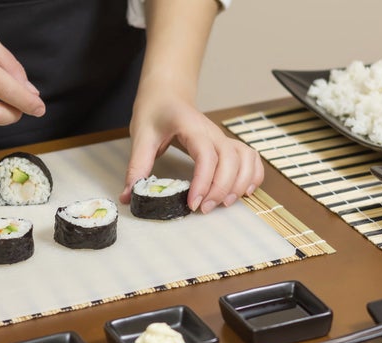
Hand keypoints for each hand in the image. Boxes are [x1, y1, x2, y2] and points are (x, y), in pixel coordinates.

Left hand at [122, 91, 263, 213]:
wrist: (167, 93)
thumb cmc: (155, 110)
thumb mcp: (141, 136)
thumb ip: (137, 168)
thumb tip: (128, 197)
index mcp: (192, 127)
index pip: (206, 156)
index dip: (203, 182)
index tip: (193, 203)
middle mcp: (213, 132)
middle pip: (231, 161)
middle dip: (221, 189)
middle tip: (203, 209)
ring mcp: (223, 138)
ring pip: (245, 159)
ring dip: (240, 184)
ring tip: (224, 204)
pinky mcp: (227, 144)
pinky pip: (250, 158)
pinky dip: (253, 175)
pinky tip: (244, 191)